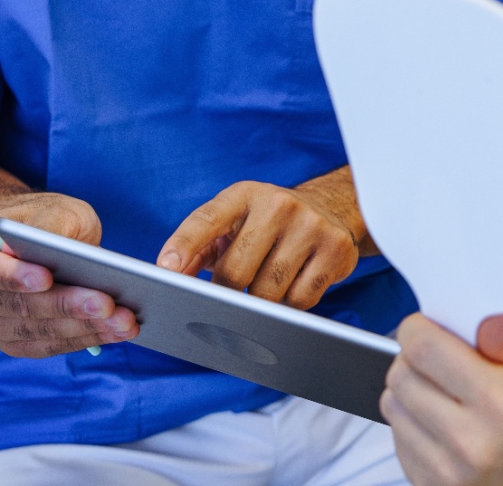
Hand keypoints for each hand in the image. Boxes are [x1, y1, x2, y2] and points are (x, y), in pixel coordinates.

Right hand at [0, 193, 137, 356]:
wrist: (36, 240)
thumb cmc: (43, 220)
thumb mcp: (52, 210)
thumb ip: (49, 225)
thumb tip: (48, 243)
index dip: (13, 276)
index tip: (46, 277)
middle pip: (20, 307)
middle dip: (69, 306)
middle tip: (110, 303)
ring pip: (40, 332)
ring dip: (86, 328)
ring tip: (126, 321)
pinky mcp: (18, 342)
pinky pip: (52, 346)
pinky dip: (88, 338)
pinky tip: (119, 331)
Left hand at [157, 178, 359, 308]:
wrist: (329, 208)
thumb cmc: (267, 223)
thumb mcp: (232, 223)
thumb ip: (198, 249)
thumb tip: (170, 278)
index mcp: (244, 194)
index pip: (207, 219)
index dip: (185, 245)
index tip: (167, 271)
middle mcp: (279, 203)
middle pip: (236, 272)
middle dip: (226, 295)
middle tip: (228, 299)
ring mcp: (311, 225)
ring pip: (268, 293)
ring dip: (260, 305)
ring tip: (264, 289)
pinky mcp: (336, 248)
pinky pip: (300, 301)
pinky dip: (289, 307)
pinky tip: (291, 288)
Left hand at [382, 310, 502, 485]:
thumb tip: (492, 310)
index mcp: (498, 401)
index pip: (424, 349)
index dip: (417, 328)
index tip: (425, 324)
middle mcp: (469, 441)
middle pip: (401, 376)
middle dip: (412, 356)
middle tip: (437, 355)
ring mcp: (447, 470)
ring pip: (391, 405)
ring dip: (408, 388)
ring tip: (439, 387)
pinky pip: (396, 437)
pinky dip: (410, 420)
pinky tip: (439, 418)